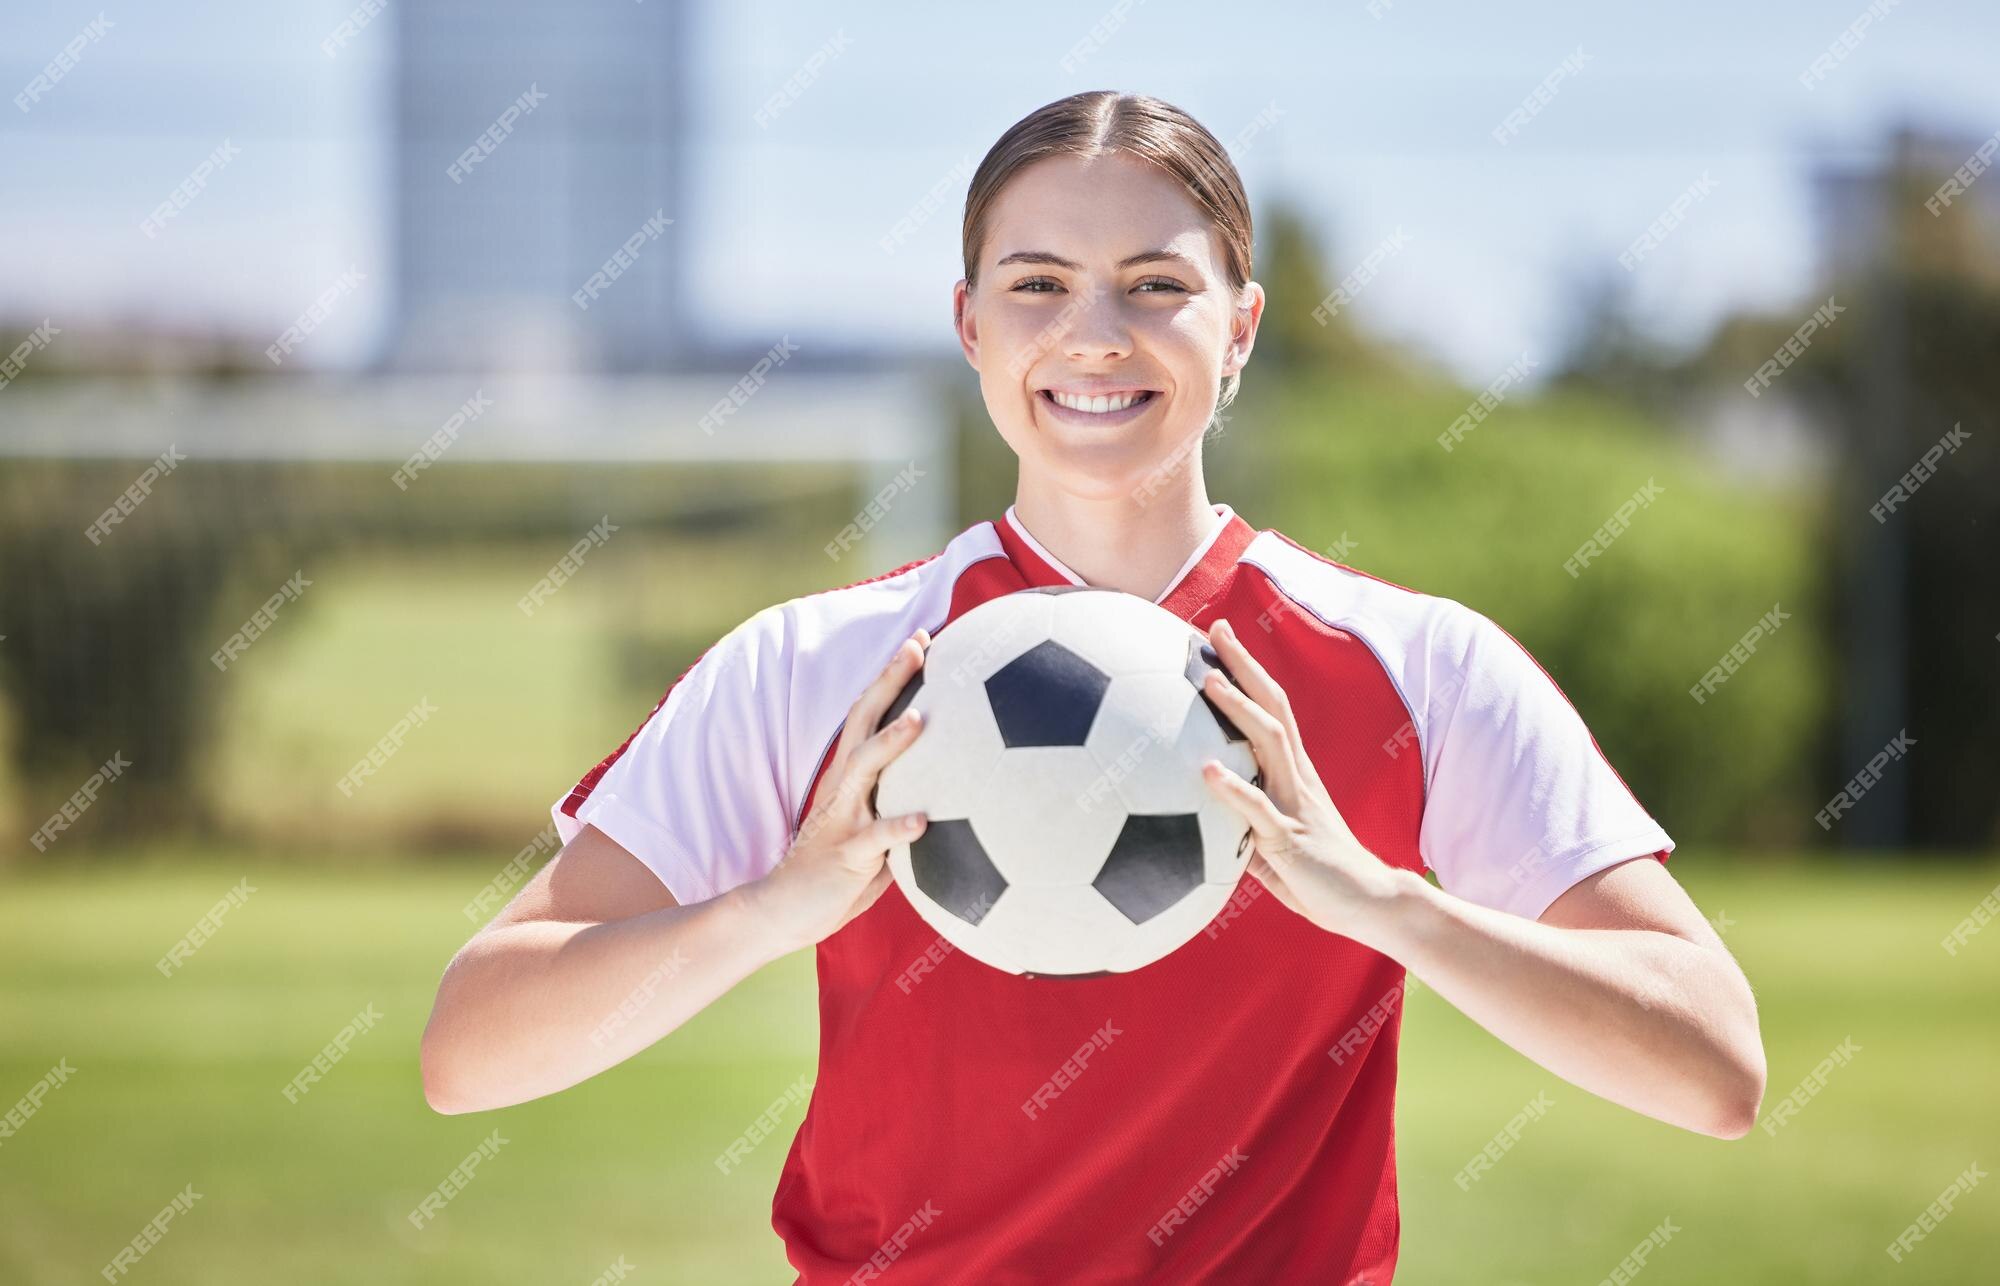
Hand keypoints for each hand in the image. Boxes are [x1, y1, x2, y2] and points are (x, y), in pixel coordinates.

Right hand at [742, 629, 930, 953]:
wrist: (783, 911)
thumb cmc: (835, 873)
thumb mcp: (872, 833)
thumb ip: (901, 810)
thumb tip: (952, 800)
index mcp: (851, 777)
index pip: (871, 714)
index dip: (894, 676)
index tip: (923, 639)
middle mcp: (844, 787)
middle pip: (864, 720)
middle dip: (891, 680)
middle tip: (919, 645)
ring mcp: (843, 817)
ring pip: (866, 768)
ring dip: (892, 741)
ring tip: (921, 718)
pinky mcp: (846, 854)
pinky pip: (875, 839)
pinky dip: (898, 828)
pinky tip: (924, 821)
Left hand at [1197, 617, 1407, 935]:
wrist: (1371, 904)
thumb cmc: (1320, 875)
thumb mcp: (1273, 842)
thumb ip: (1242, 822)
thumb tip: (1201, 816)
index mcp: (1292, 774)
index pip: (1270, 709)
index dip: (1247, 672)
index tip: (1218, 640)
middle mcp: (1295, 778)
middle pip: (1271, 708)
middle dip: (1244, 667)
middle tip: (1214, 630)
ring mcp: (1295, 804)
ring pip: (1268, 744)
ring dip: (1238, 709)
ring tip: (1209, 680)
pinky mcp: (1291, 839)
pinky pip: (1258, 810)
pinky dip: (1232, 787)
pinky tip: (1204, 770)